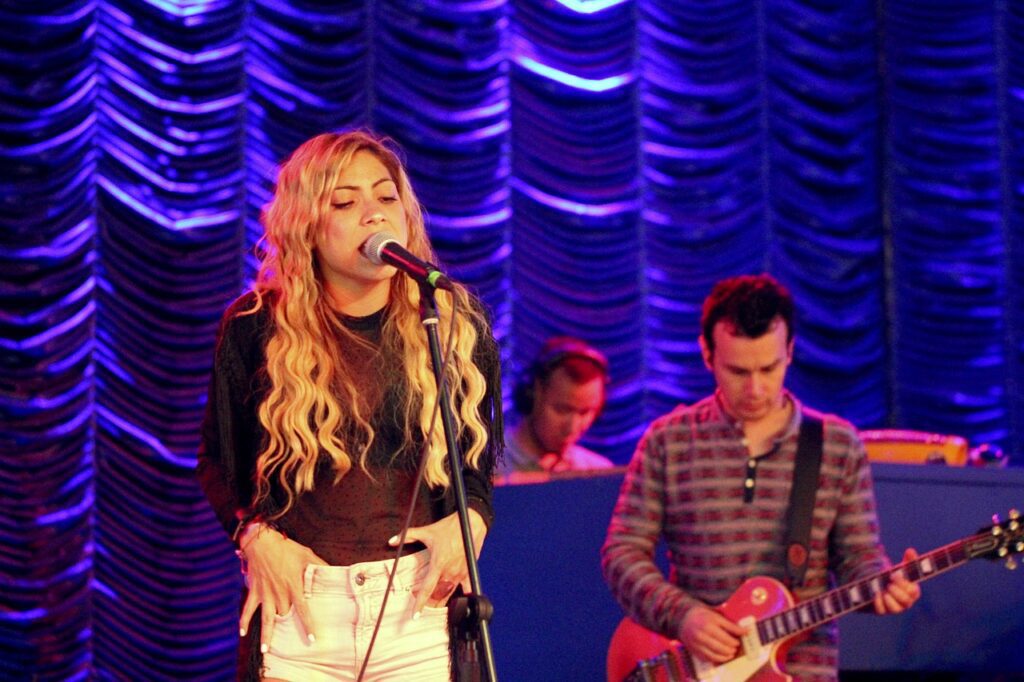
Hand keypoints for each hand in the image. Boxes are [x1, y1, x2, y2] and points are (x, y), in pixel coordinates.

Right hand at [238, 524, 328, 653]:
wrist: (262, 542)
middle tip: (292, 646)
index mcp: (293, 586)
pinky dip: (243, 620)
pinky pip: (247, 609)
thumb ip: (319, 565)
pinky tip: (242, 633)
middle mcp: (279, 594)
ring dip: (266, 635)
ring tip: (266, 651)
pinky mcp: (254, 591)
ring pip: (265, 619)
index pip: (302, 610)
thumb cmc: (286, 548)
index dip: (307, 625)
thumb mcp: (307, 555)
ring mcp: (265, 594)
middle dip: (287, 631)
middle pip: (284, 617)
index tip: (312, 639)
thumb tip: (333, 571)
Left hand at [389, 509, 487, 616]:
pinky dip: (463, 596)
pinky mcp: (469, 571)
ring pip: (450, 594)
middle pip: (438, 595)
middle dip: (430, 604)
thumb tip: (392, 540)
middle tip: (423, 608)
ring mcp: (460, 573)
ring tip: (435, 608)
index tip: (416, 615)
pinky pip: (467, 588)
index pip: (427, 589)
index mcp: (438, 564)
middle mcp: (449, 572)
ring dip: (442, 602)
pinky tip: (461, 604)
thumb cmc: (450, 527)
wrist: (471, 523)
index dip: (420, 604)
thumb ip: (408, 535)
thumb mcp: (427, 530)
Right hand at [678, 605, 747, 663]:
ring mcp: (697, 643)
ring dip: (727, 655)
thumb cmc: (702, 616)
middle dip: (733, 647)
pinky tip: (723, 657)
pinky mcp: (694, 650)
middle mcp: (702, 632)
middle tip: (736, 646)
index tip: (744, 634)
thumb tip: (744, 631)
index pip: (728, 630)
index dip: (738, 634)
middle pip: (723, 644)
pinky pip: (708, 658)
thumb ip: (728, 623)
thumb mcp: (715, 615)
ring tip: (731, 653)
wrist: (683, 619)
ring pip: (716, 654)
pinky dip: (718, 659)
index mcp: (708, 621)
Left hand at [873, 547, 921, 614]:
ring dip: (890, 599)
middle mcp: (904, 603)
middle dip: (897, 592)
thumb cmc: (893, 578)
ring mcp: (893, 608)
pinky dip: (879, 603)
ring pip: (896, 610)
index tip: (894, 575)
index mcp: (911, 592)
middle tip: (889, 584)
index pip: (914, 592)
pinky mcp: (881, 611)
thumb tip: (910, 550)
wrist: (877, 587)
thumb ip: (907, 560)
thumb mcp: (900, 569)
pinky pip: (881, 611)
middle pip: (906, 601)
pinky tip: (876, 594)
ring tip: (884, 591)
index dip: (904, 584)